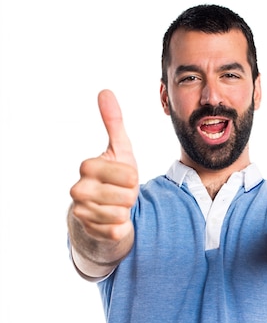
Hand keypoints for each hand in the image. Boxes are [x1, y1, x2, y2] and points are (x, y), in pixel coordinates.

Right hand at [70, 90, 138, 242]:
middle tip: (120, 193)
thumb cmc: (115, 177)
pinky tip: (111, 220)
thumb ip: (113, 122)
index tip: (124, 177)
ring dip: (124, 211)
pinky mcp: (88, 230)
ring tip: (115, 205)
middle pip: (127, 196)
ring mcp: (82, 211)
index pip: (129, 175)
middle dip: (130, 196)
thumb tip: (105, 91)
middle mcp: (78, 189)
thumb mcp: (120, 149)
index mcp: (87, 166)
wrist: (105, 207)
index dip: (133, 178)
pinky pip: (117, 230)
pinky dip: (120, 226)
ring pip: (121, 213)